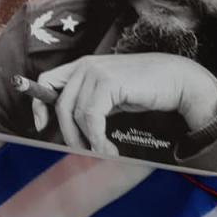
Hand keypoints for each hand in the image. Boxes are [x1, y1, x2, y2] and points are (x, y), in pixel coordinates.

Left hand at [36, 53, 216, 155]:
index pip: (47, 81)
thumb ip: (90, 102)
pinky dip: (97, 138)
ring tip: (103, 151)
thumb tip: (71, 128)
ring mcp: (95, 72)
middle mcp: (85, 66)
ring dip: (87, 140)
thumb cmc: (145, 88)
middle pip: (60, 105)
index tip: (42, 126)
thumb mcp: (110, 94)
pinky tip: (109, 148)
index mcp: (82, 66)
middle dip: (69, 133)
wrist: (177, 80)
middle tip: (83, 151)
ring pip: (76, 114)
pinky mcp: (108, 82)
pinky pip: (91, 117)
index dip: (39, 104)